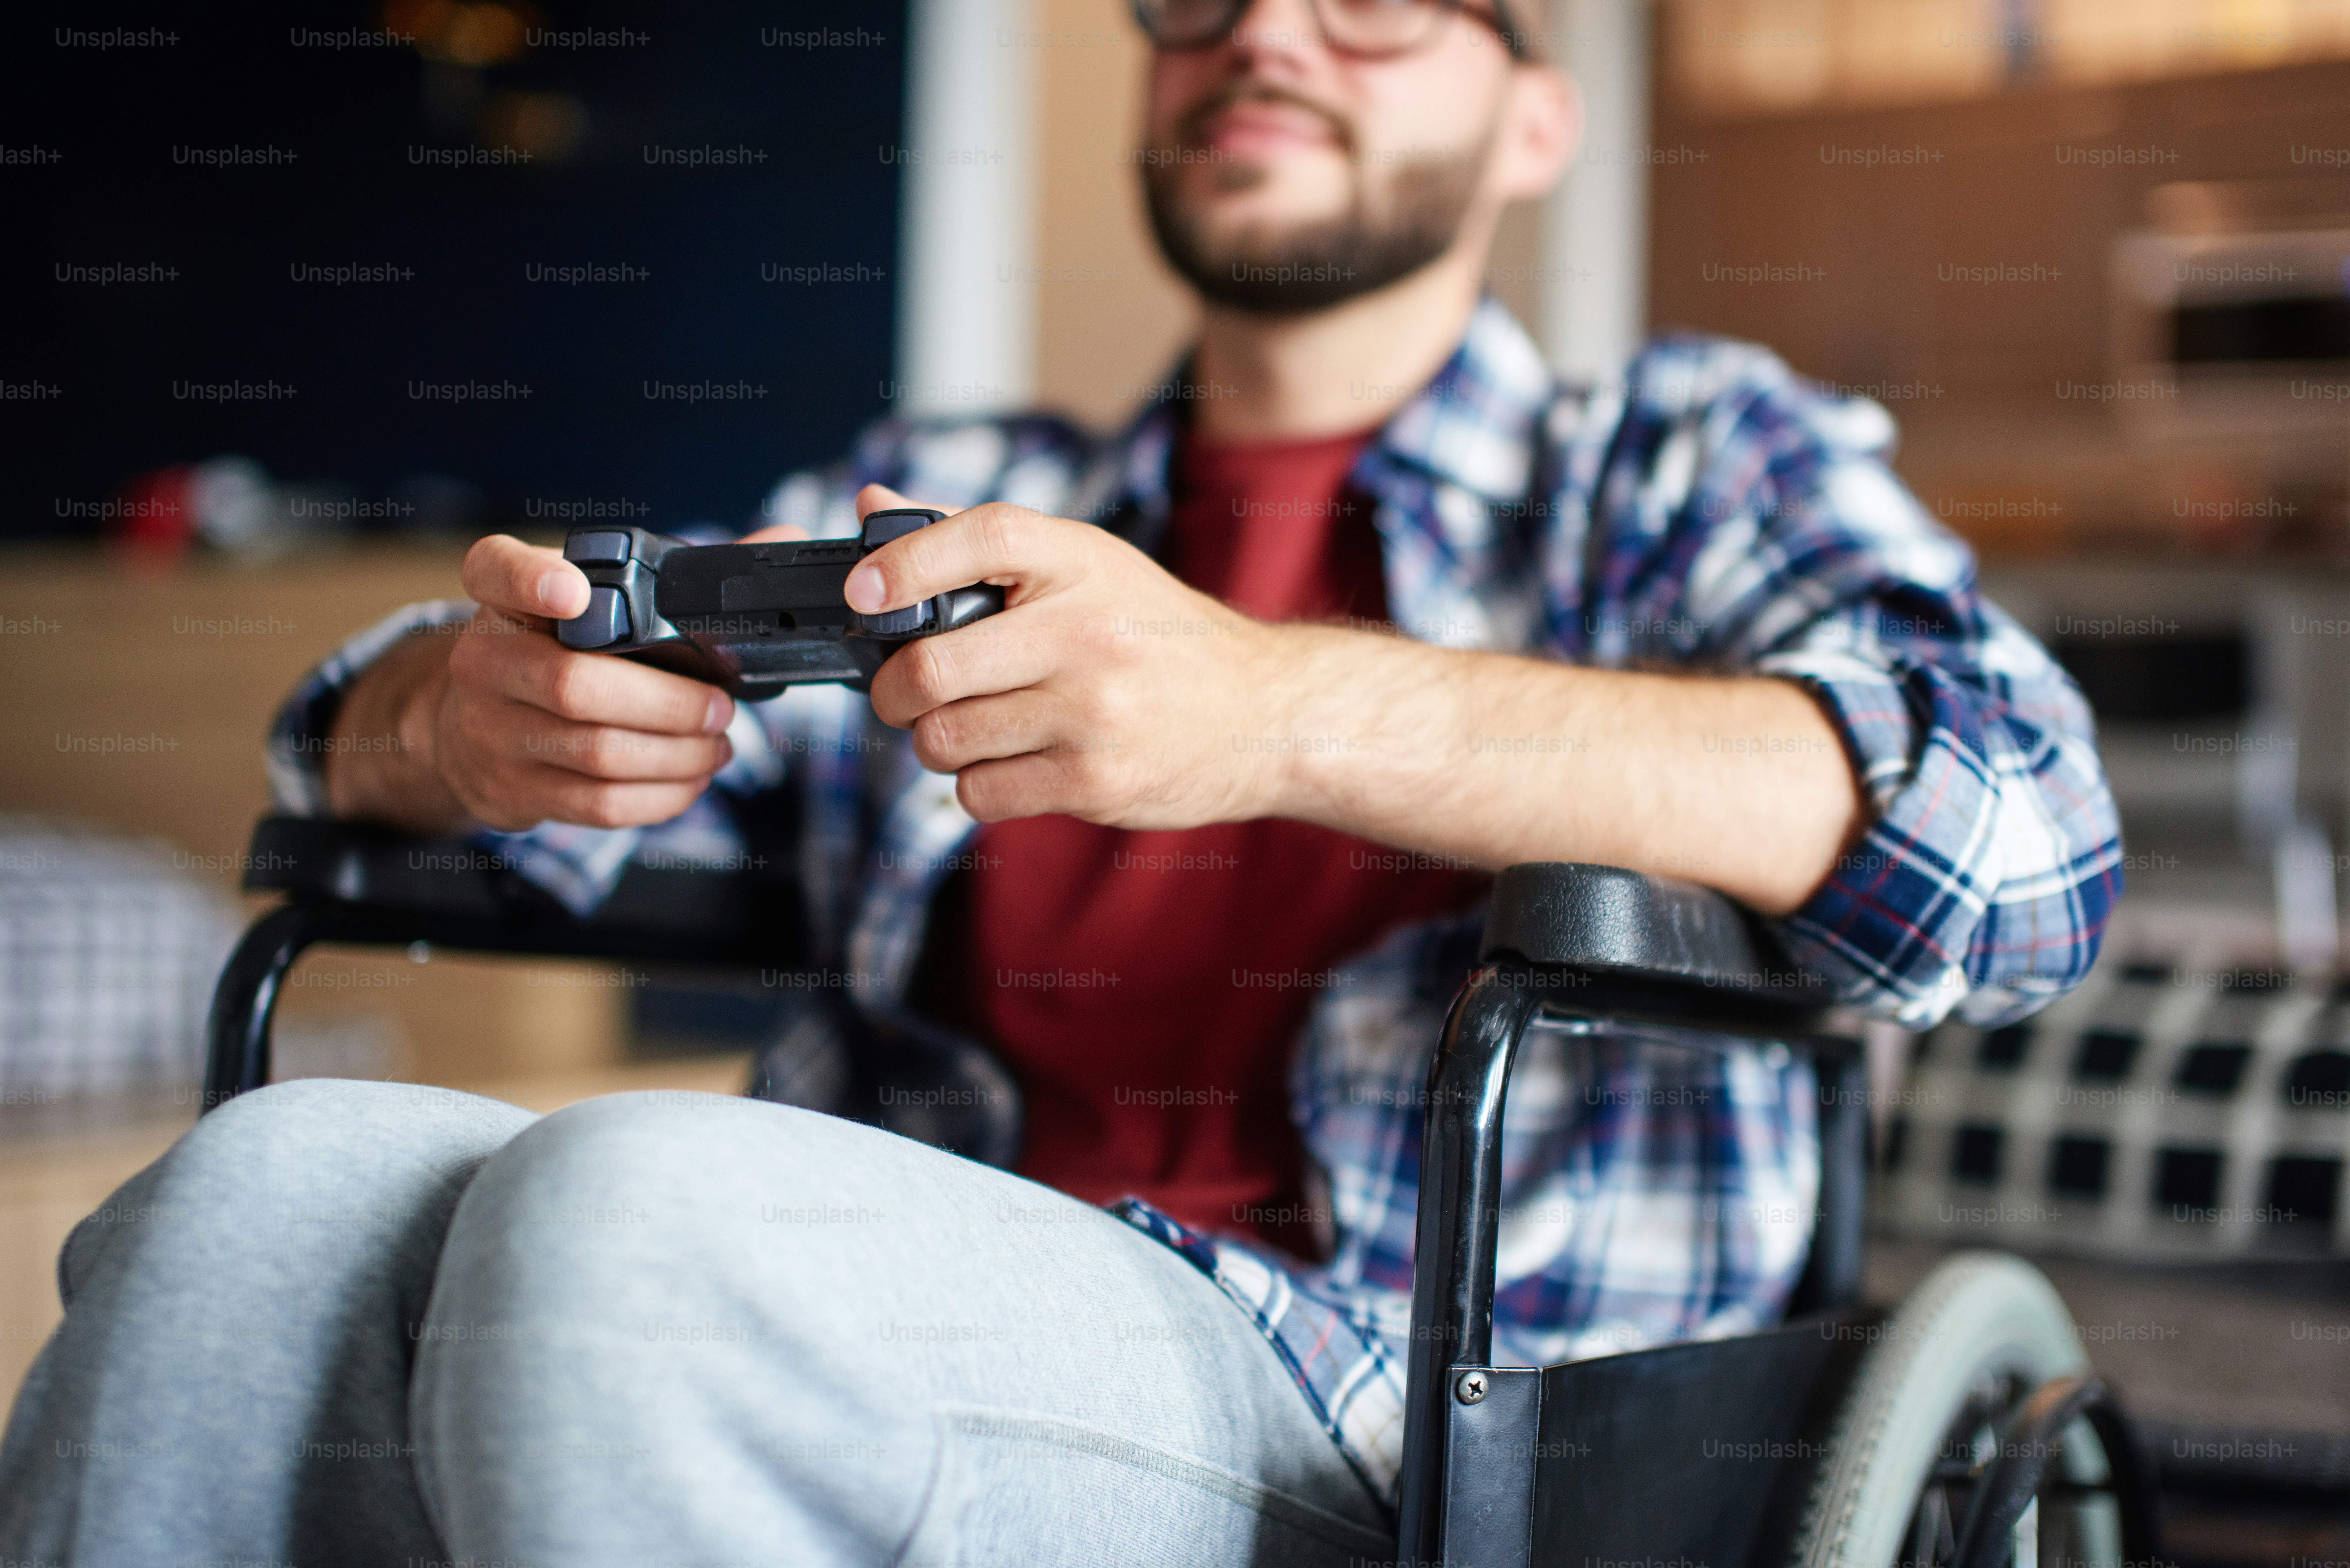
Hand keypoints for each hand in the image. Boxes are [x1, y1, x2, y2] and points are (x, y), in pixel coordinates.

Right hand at [326, 519, 803, 834]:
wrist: (474, 725)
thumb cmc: (561, 650)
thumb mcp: (597, 601)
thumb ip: (682, 572)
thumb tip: (783, 538)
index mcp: (503, 599)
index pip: (497, 570)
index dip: (533, 580)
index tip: (575, 592)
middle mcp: (484, 661)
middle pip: (576, 686)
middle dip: (670, 704)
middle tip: (720, 708)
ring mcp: (492, 731)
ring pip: (597, 753)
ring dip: (678, 755)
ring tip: (719, 745)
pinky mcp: (514, 789)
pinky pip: (598, 803)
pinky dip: (661, 795)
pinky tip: (691, 778)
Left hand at [851, 484, 1293, 827]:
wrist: (1261, 711)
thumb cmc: (1153, 635)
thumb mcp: (1083, 566)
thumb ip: (972, 539)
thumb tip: (869, 500)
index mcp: (1081, 560)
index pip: (980, 537)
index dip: (903, 564)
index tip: (864, 594)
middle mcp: (1088, 632)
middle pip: (932, 667)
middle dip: (893, 692)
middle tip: (901, 694)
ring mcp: (1093, 711)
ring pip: (945, 740)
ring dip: (936, 743)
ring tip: (969, 729)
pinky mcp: (1095, 780)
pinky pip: (981, 792)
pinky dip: (977, 785)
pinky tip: (1012, 764)